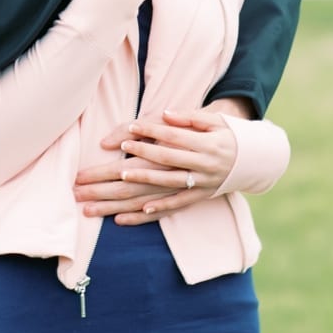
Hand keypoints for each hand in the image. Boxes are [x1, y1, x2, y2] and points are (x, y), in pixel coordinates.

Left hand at [73, 106, 240, 224]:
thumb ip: (188, 118)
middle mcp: (196, 169)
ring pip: (152, 195)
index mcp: (200, 146)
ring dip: (120, 200)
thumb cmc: (225, 134)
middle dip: (115, 175)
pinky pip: (166, 210)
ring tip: (93, 201)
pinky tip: (121, 219)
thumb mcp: (212, 120)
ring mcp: (194, 187)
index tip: (119, 139)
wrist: (250, 159)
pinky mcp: (193, 200)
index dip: (144, 139)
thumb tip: (165, 114)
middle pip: (151, 173)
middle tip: (82, 179)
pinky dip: (145, 215)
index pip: (167, 142)